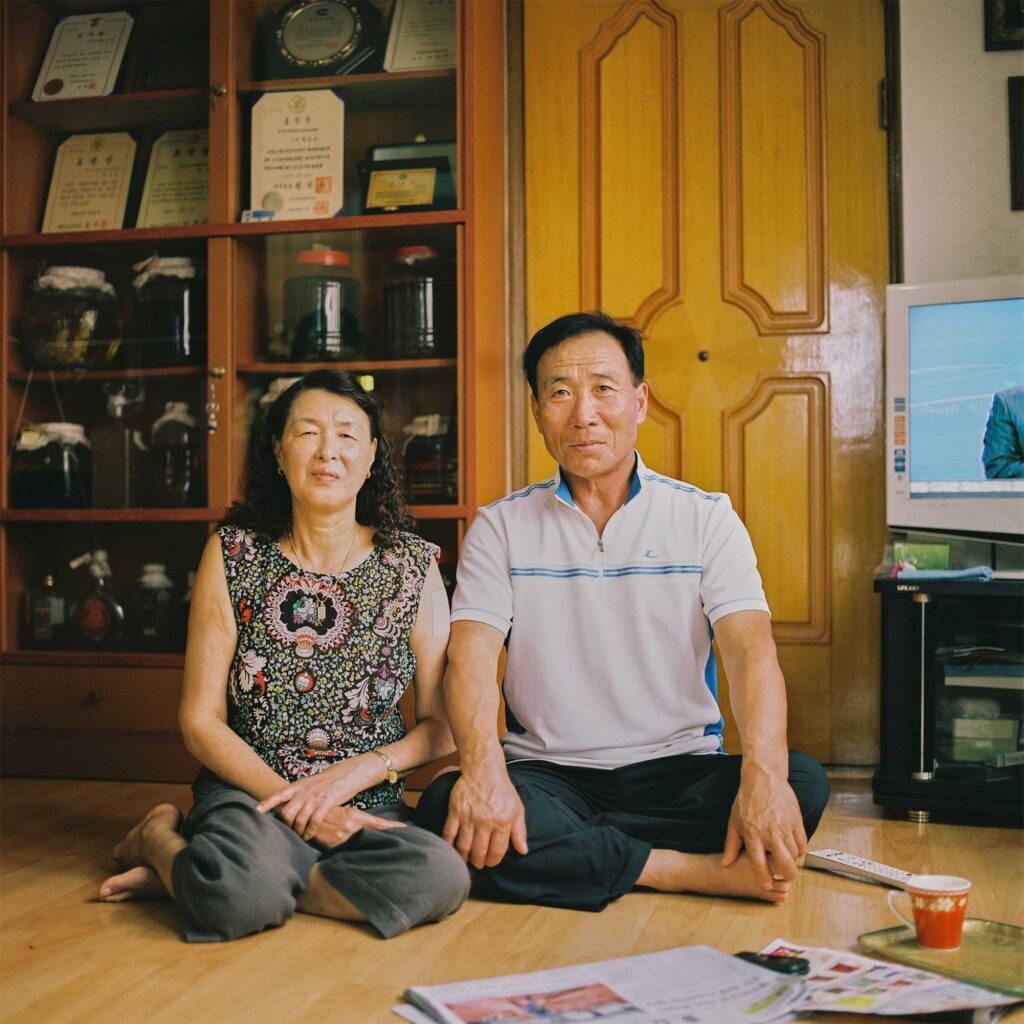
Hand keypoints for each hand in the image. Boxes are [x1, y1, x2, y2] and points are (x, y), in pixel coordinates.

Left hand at [256, 761, 371, 840]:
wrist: (346, 774)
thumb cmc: (325, 782)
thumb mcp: (308, 784)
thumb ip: (296, 794)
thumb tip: (282, 806)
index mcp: (298, 786)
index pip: (278, 795)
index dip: (267, 803)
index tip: (256, 811)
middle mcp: (304, 791)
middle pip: (287, 812)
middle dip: (286, 825)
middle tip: (287, 833)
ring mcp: (316, 797)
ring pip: (300, 819)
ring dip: (297, 832)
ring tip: (298, 838)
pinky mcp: (327, 802)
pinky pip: (314, 821)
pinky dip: (310, 831)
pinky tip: (309, 836)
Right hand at [307, 806, 406, 848]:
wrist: (306, 816)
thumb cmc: (330, 813)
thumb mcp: (349, 813)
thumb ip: (363, 820)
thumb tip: (379, 827)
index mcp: (356, 817)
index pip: (378, 823)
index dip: (393, 827)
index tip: (407, 829)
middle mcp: (351, 827)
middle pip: (374, 836)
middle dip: (387, 841)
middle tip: (402, 845)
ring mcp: (342, 838)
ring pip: (362, 846)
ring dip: (373, 850)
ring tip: (386, 856)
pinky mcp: (333, 847)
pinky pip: (348, 854)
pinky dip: (357, 856)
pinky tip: (364, 862)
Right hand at [442, 765, 527, 868]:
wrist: (484, 770)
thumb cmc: (502, 790)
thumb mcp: (517, 809)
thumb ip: (519, 831)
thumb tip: (523, 851)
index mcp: (502, 821)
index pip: (497, 851)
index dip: (494, 861)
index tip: (491, 862)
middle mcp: (485, 821)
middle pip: (479, 852)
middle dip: (479, 862)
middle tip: (478, 863)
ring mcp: (469, 816)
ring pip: (464, 847)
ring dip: (464, 858)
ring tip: (466, 859)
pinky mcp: (455, 811)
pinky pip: (449, 833)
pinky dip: (449, 845)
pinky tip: (452, 849)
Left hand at [721, 767, 806, 889]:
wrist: (763, 778)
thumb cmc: (746, 801)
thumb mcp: (734, 821)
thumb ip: (731, 845)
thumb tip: (725, 864)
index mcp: (752, 834)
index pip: (759, 864)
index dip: (764, 879)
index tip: (767, 886)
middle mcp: (770, 833)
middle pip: (784, 865)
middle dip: (787, 876)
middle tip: (785, 876)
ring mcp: (785, 826)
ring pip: (795, 855)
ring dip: (791, 859)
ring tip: (784, 854)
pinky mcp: (796, 820)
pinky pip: (803, 843)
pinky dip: (799, 848)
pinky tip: (791, 844)